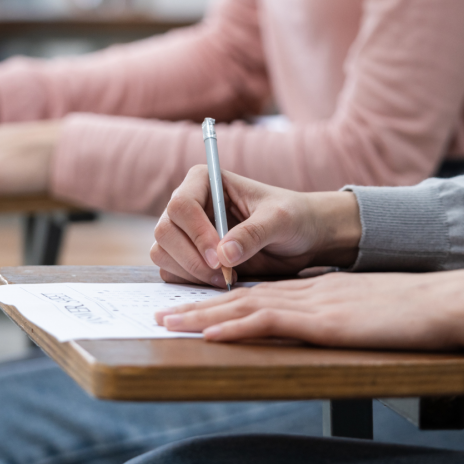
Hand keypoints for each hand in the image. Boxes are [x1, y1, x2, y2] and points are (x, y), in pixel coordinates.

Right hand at [151, 166, 361, 287]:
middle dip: (191, 258)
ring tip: (226, 278)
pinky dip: (190, 282)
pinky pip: (171, 272)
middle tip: (223, 275)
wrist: (301, 239)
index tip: (221, 258)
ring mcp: (185, 232)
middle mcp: (189, 204)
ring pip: (162, 253)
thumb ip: (254, 233)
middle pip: (165, 231)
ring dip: (190, 272)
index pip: (181, 205)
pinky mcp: (187, 256)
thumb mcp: (280, 220)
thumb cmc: (293, 217)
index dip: (197, 234)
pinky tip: (220, 281)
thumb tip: (224, 255)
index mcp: (204, 181)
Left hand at [156, 268, 463, 353]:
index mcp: (317, 289)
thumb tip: (327, 326)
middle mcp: (307, 291)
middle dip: (199, 306)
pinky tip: (210, 333)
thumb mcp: (369, 310)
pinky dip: (235, 327)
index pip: (260, 293)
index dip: (223, 300)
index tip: (195, 308)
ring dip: (203, 315)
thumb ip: (344, 315)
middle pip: (242, 296)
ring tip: (169, 322)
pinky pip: (269, 322)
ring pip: (245, 306)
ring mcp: (313, 304)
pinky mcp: (323, 321)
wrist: (445, 299)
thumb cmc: (416, 310)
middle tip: (164, 314)